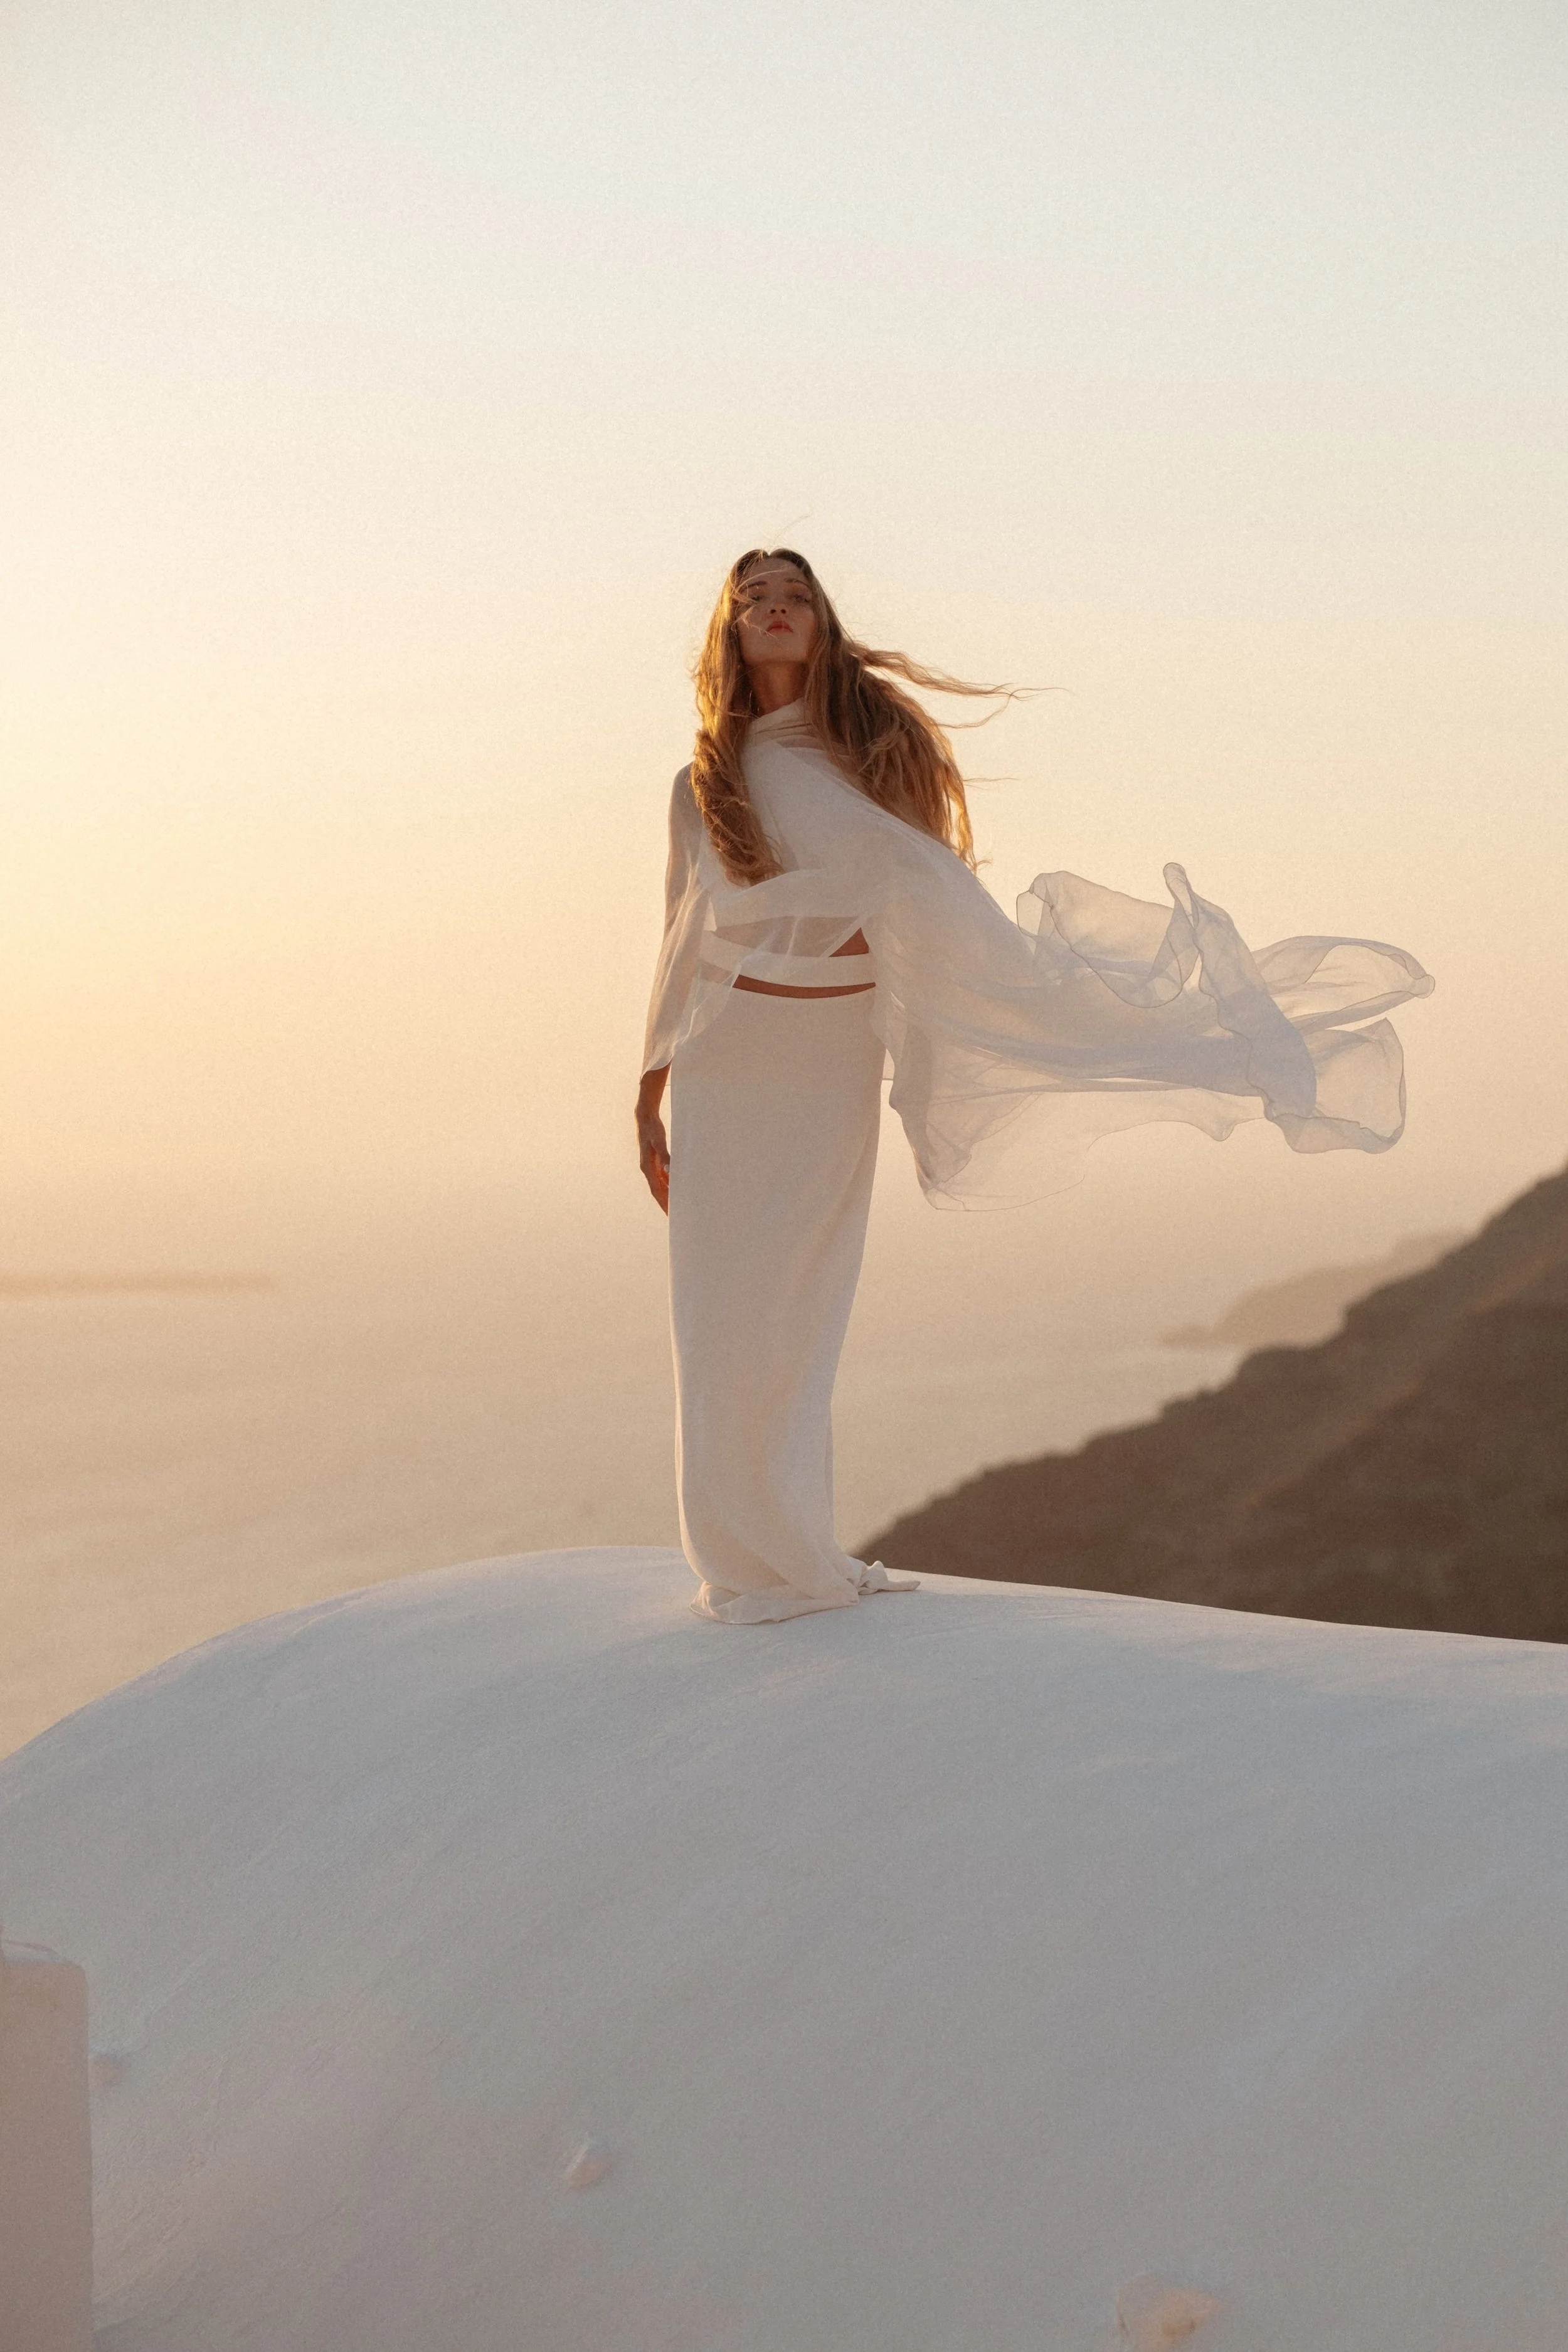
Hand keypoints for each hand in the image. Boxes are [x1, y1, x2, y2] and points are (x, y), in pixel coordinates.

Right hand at [636, 1066, 670, 1214]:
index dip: (663, 1202)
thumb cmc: (652, 1128)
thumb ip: (665, 1156)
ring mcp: (651, 1165)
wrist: (645, 1116)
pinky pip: (662, 1176)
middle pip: (658, 1191)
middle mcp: (647, 1169)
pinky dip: (669, 1184)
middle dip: (666, 1203)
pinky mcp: (655, 1160)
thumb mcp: (659, 1141)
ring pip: (660, 1185)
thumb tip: (669, 1171)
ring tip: (678, 1205)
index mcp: (647, 1167)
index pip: (656, 1190)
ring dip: (668, 1194)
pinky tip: (677, 1187)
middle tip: (677, 1216)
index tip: (671, 1214)